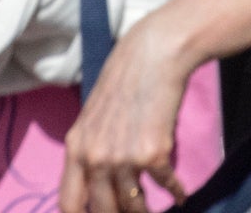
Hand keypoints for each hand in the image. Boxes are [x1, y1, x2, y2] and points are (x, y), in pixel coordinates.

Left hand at [60, 21, 193, 212]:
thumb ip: (90, 150)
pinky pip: (167, 186)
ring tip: (153, 211)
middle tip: (130, 212)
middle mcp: (95, 158)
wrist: (154, 54)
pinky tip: (181, 195)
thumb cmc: (125, 79)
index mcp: (75, 148)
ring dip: (146, 212)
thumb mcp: (93, 116)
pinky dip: (177, 193)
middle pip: (102, 211)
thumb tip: (98, 184)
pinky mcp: (153, 154)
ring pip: (134, 205)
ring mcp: (123, 158)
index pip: (68, 203)